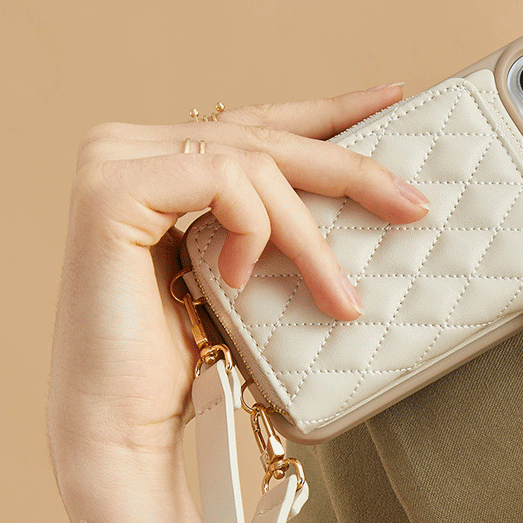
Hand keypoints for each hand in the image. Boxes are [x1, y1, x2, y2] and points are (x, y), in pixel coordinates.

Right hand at [48, 86, 429, 465]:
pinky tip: (240, 278)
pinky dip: (252, 230)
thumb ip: (275, 221)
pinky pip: (222, 182)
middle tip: (412, 206)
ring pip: (254, 163)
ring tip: (337, 298)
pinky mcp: (110, 189)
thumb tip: (371, 193)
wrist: (125, 425)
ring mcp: (112, 161)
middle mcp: (128, 146)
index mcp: (158, 158)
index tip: (394, 98)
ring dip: (310, 235)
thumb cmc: (184, 362)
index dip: (328, 112)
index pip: (257, 122)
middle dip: (349, 171)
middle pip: (264, 138)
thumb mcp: (249, 271)